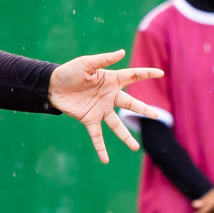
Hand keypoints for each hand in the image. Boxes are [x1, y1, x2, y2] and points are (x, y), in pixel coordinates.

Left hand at [47, 50, 163, 163]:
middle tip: (156, 116)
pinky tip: (105, 160)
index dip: (146, 74)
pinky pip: (97, 136)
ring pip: (117, 125)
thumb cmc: (70, 72)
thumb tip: (122, 52)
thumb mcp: (86, 63)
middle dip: (143, 109)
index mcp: (111, 80)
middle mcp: (109, 97)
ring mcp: (100, 109)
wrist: (52, 85)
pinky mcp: (89, 119)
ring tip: (135, 148)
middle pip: (130, 104)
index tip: (161, 73)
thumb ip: (104, 59)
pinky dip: (101, 148)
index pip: (133, 76)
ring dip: (125, 137)